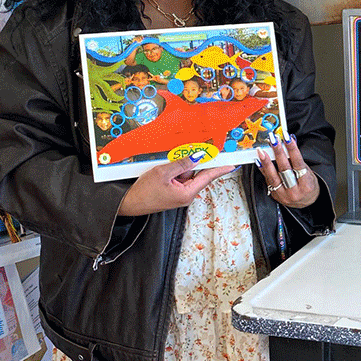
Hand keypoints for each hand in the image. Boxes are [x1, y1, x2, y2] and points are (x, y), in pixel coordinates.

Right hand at [117, 154, 234, 215]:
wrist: (129, 203)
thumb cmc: (143, 192)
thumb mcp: (163, 173)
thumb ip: (182, 163)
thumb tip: (197, 156)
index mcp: (187, 193)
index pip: (208, 177)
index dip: (220, 169)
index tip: (231, 165)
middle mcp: (186, 195)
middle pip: (196, 174)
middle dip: (189, 164)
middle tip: (183, 157)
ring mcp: (180, 195)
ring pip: (186, 175)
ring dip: (178, 168)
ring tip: (163, 170)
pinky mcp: (173, 193)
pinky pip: (179, 178)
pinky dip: (174, 172)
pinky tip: (162, 172)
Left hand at [256, 132, 319, 208]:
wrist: (307, 201)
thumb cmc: (308, 184)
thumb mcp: (308, 171)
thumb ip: (297, 158)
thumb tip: (290, 140)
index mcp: (306, 184)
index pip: (298, 163)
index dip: (292, 149)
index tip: (287, 138)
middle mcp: (295, 191)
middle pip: (285, 169)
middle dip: (278, 152)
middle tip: (273, 140)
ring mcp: (284, 195)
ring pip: (273, 177)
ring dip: (266, 162)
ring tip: (262, 151)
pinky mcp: (275, 195)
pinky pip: (267, 181)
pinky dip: (263, 170)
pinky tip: (258, 161)